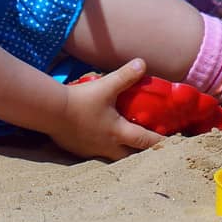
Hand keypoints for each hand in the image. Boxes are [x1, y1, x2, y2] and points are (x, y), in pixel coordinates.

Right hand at [50, 58, 164, 160]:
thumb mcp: (106, 86)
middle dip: (141, 154)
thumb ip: (126, 76)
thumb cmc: (81, 100)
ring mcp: (92, 150)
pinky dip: (103, 149)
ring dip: (122, 153)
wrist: (51, 111)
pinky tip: (100, 141)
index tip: (171, 143)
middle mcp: (108, 146)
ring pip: (113, 157)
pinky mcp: (79, 150)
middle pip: (131, 156)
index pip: (146, 141)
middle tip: (149, 148)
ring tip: (126, 146)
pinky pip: (96, 154)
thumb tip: (142, 63)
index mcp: (119, 132)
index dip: (160, 142)